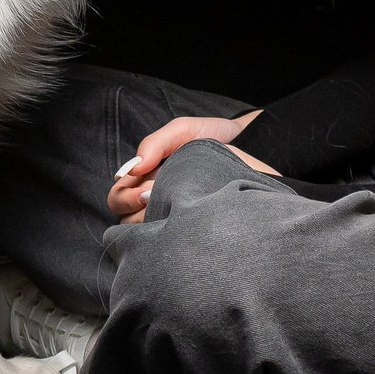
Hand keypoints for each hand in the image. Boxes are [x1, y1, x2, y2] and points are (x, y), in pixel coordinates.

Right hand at [107, 112, 280, 222]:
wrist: (256, 148)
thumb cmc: (217, 139)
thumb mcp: (183, 131)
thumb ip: (153, 145)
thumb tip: (129, 170)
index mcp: (149, 180)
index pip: (118, 198)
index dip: (124, 197)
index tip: (144, 189)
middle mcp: (160, 202)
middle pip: (125, 222)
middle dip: (134, 209)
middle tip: (154, 197)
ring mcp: (179, 218)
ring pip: (148, 235)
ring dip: (153, 220)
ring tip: (177, 205)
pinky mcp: (200, 230)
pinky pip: (176, 242)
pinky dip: (175, 233)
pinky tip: (189, 220)